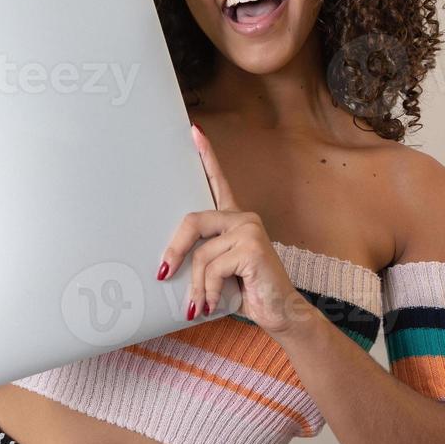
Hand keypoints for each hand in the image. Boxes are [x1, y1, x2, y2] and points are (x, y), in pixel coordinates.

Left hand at [157, 122, 309, 333]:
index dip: (206, 156)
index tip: (194, 131)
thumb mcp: (217, 271)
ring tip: (201, 303)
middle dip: (175, 250)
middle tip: (164, 273)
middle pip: (193, 221)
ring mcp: (249, 229)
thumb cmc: (246, 291)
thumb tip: (166, 266)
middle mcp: (243, 218)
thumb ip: (200, 258)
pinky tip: (215, 302)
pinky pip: (213, 267)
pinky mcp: (251, 246)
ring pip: (201, 254)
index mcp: (234, 220)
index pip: (218, 182)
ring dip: (197, 285)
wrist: (280, 312)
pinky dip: (209, 291)